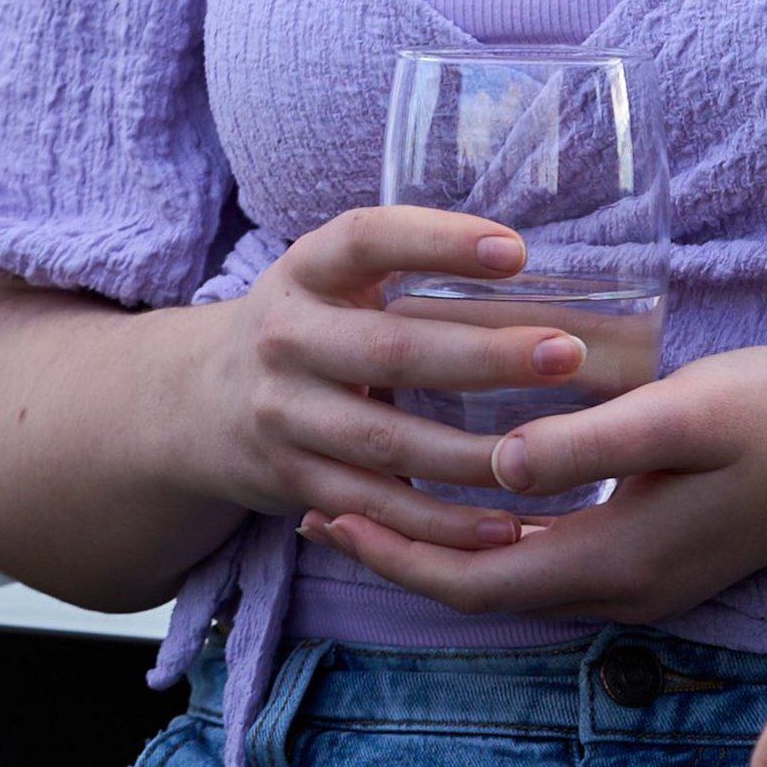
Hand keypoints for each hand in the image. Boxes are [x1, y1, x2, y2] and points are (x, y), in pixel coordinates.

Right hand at [163, 205, 628, 563]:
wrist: (198, 402)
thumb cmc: (307, 329)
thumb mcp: (329, 282)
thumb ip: (404, 271)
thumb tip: (529, 261)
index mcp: (302, 273)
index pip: (366, 240)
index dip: (438, 240)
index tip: (516, 250)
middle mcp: (285, 340)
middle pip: (390, 350)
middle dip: (484, 356)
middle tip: (567, 355)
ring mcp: (284, 416)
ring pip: (389, 444)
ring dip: (475, 455)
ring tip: (553, 453)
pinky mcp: (295, 481)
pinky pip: (378, 510)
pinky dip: (444, 525)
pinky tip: (506, 526)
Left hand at [304, 343, 766, 622]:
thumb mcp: (680, 413)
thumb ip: (586, 444)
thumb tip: (493, 469)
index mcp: (617, 561)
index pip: (473, 582)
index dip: (391, 555)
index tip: (322, 509)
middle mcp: (623, 589)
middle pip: (482, 592)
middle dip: (396, 555)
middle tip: (317, 505)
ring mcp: (645, 581)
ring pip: (513, 581)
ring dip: (439, 547)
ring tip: (369, 498)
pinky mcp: (659, 560)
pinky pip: (548, 566)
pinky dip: (489, 539)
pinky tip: (464, 496)